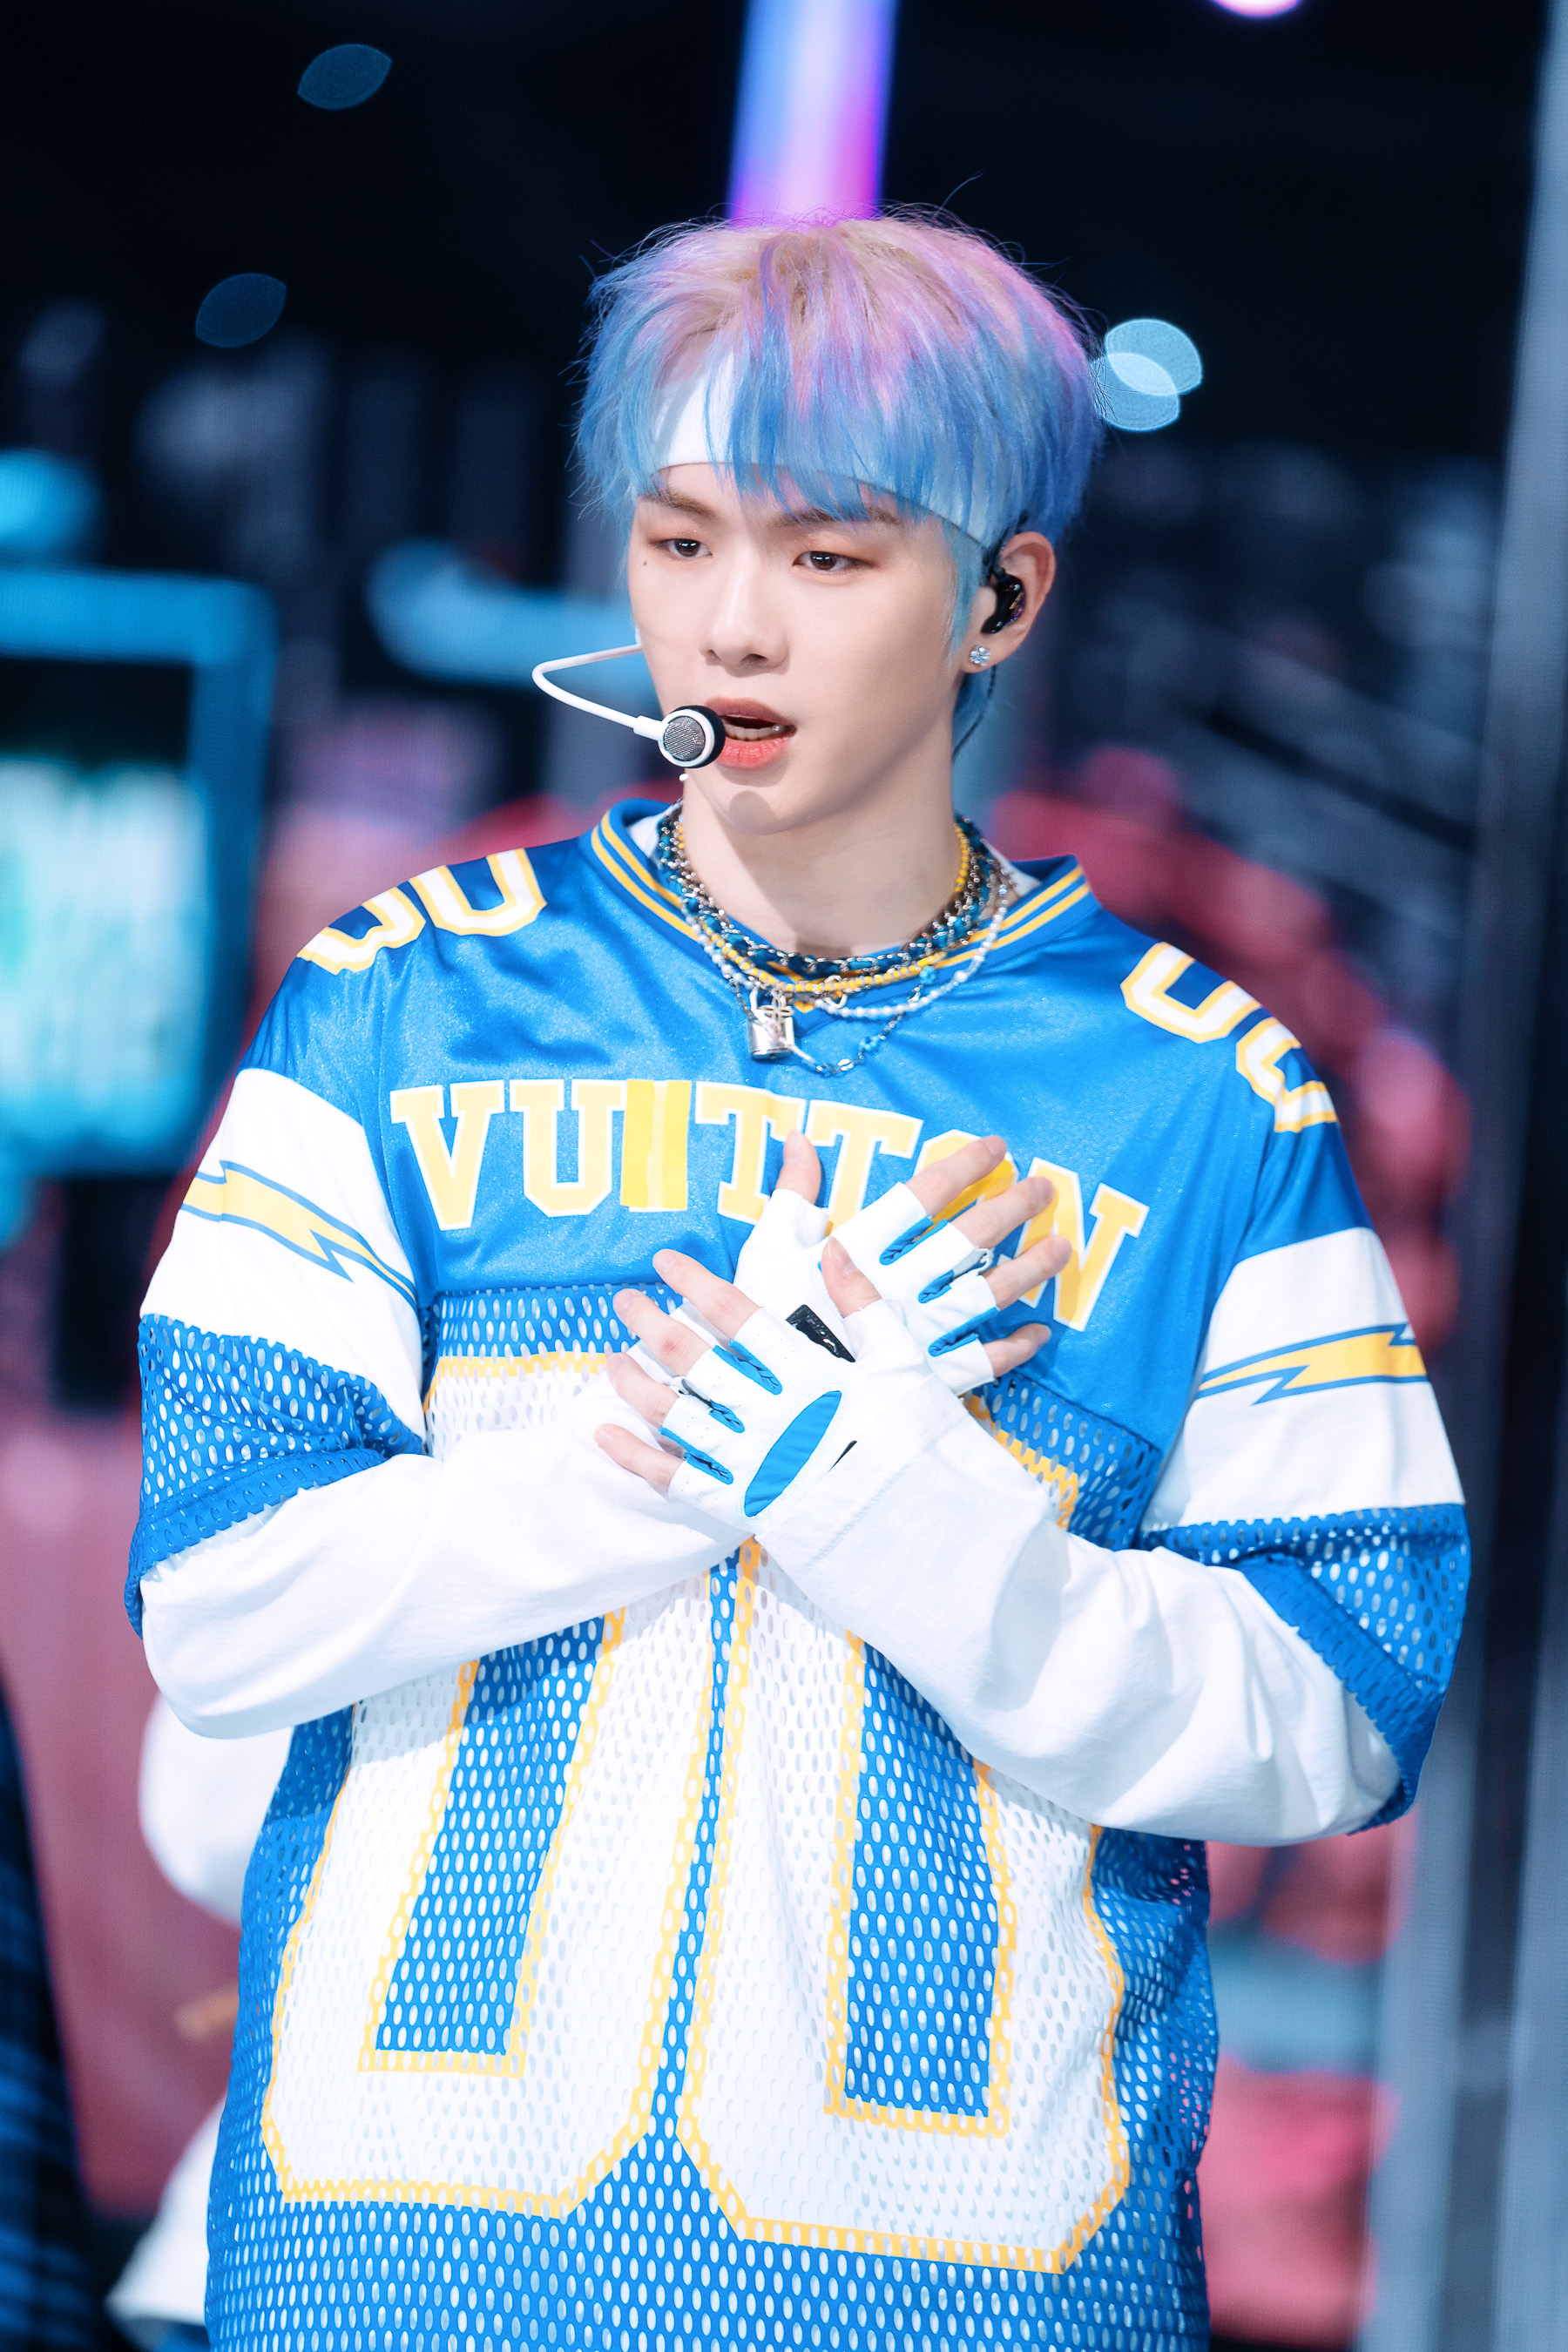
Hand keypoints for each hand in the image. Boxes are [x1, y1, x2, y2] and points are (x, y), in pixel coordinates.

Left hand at [598, 1240, 907, 1504]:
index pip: (736, 1313)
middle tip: (625, 1300)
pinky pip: (674, 1478)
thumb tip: (832, 1249)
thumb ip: (862, 1303)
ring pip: (673, 1413)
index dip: (695, 1282)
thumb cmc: (917, 1441)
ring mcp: (751, 1459)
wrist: (923, 1529)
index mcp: (806, 1370)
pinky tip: (605, 1433)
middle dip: (650, 1323)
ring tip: (612, 1360)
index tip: (666, 1260)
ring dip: (635, 1384)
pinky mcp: (741, 1504)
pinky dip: (635, 1456)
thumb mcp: (901, 1362)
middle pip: (692, 1357)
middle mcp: (769, 1410)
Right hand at [736, 1132, 1070, 1393]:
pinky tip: (1039, 1333)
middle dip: (1011, 1208)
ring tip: (1062, 1248)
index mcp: (860, 1248)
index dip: (964, 1166)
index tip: (997, 1147)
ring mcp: (917, 1333)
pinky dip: (1014, 1348)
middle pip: (968, 1238)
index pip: (923, 1195)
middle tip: (1044, 1188)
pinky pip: (982, 1361)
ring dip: (1030, 1269)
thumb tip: (801, 1139)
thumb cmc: (761, 1322)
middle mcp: (899, 1285)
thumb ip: (792, 1194)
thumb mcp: (766, 1251)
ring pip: (987, 1293)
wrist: (768, 1405)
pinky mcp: (926, 1378)